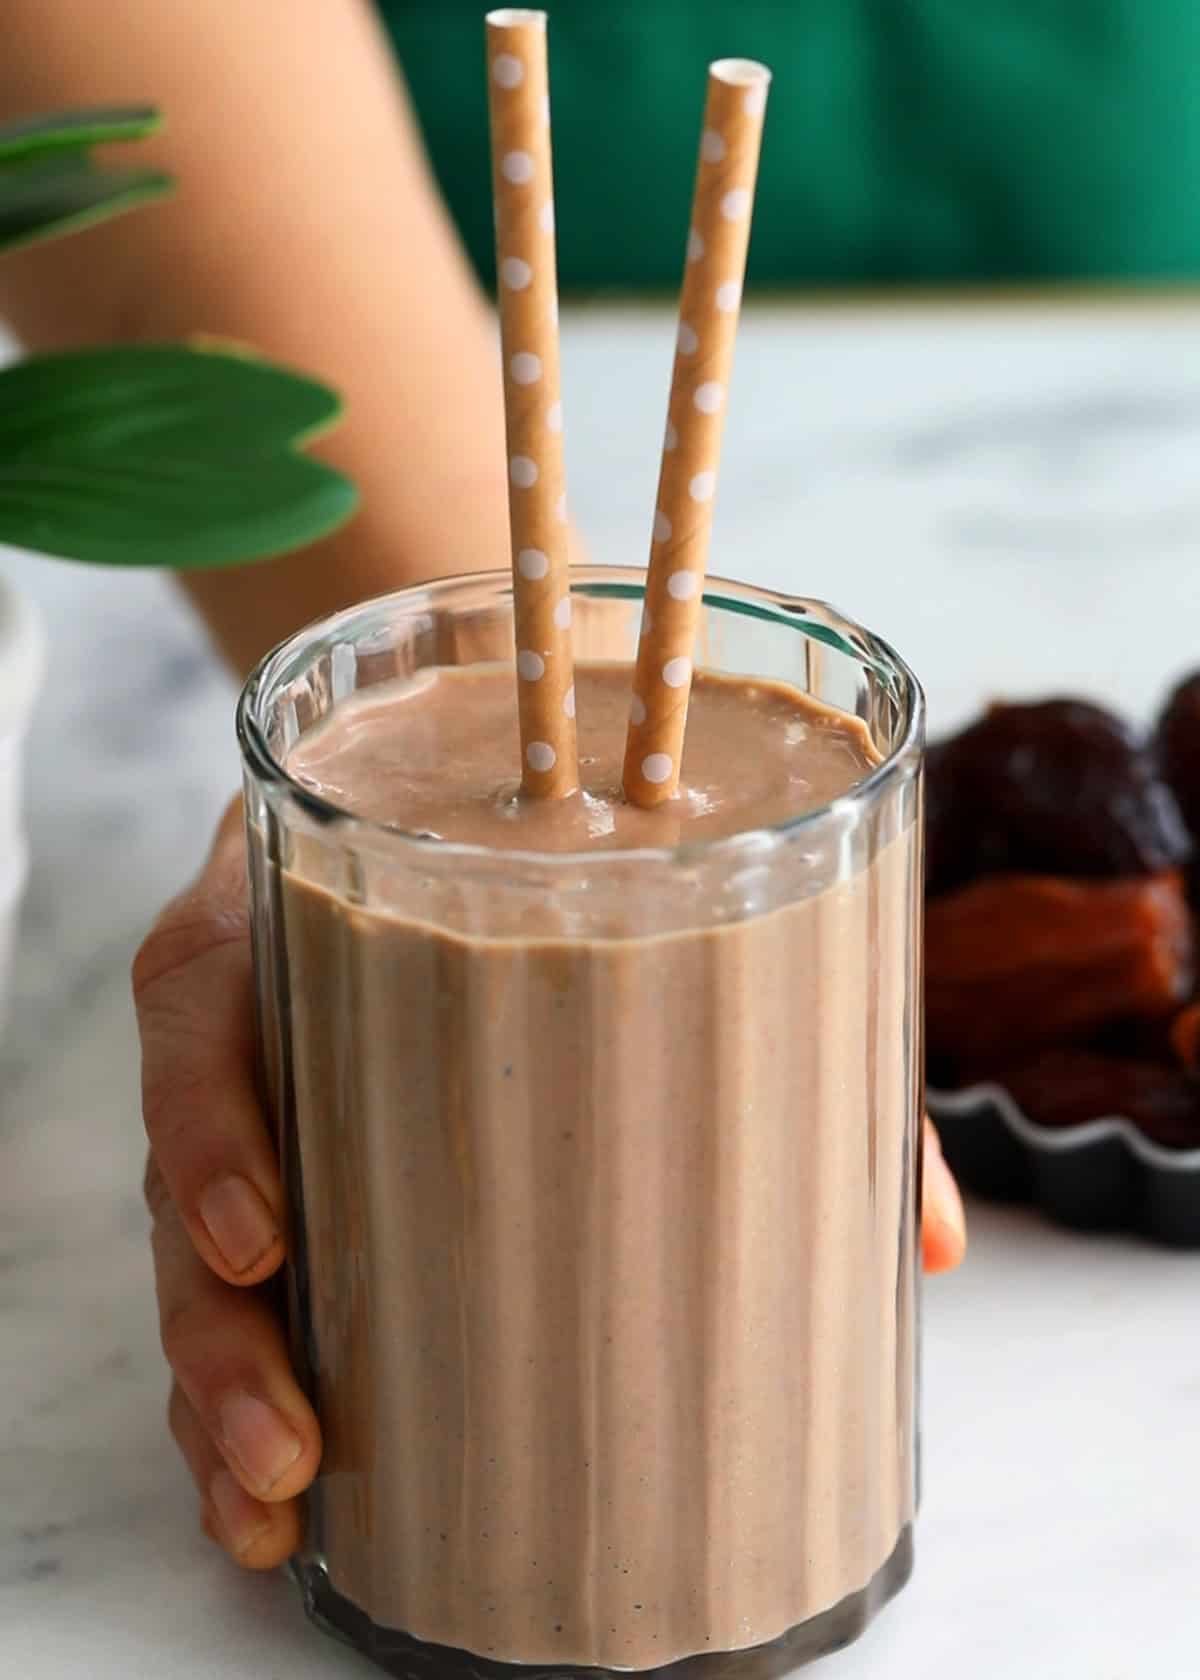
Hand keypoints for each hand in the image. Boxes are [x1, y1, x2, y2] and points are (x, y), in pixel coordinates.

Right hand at [135, 800, 966, 1567]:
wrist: (476, 739)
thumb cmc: (559, 819)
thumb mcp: (647, 869)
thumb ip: (797, 1011)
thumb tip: (932, 1237)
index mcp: (315, 898)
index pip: (211, 1005)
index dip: (214, 1126)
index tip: (267, 1239)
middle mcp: (267, 995)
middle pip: (186, 1162)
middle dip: (220, 1326)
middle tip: (294, 1446)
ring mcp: (265, 1071)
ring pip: (192, 1237)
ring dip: (220, 1382)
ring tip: (272, 1508)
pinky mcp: (282, 1127)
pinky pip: (225, 1255)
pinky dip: (241, 1363)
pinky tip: (280, 1486)